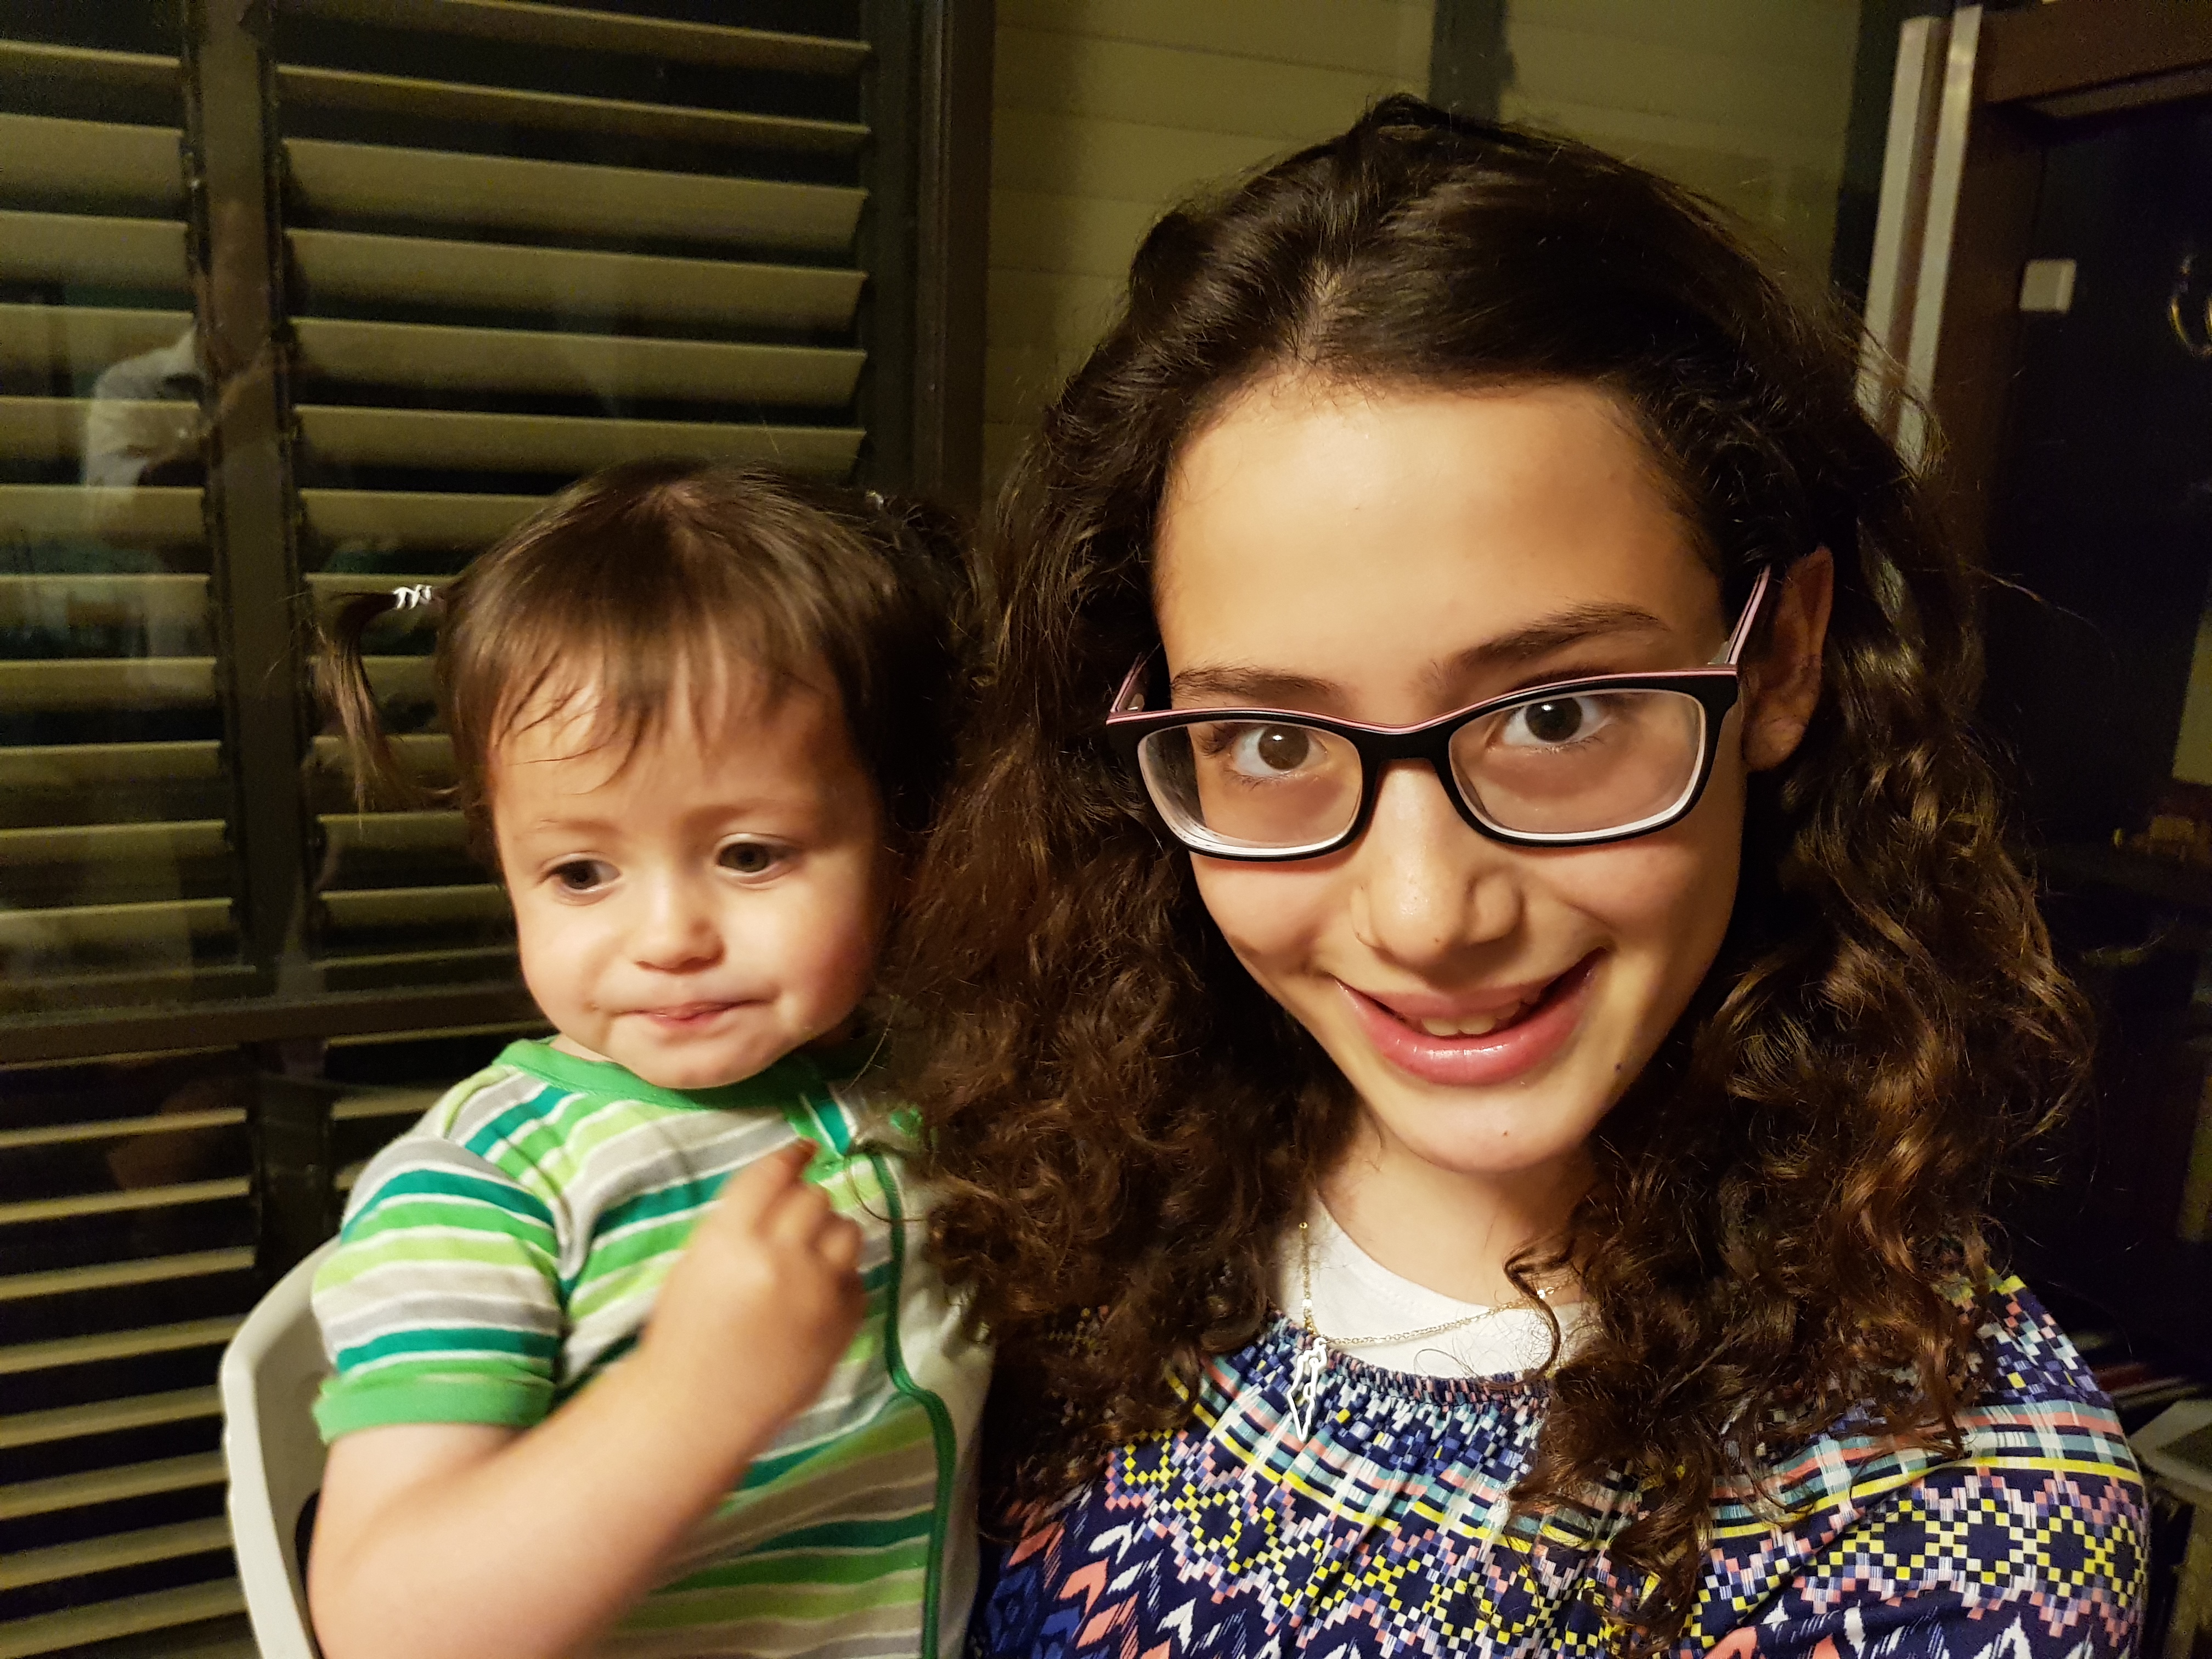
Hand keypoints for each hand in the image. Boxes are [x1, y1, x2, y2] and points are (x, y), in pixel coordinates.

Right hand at [634, 1141, 866, 1462]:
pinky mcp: (843, 1322)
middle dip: (806, 1205)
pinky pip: (858, 1278)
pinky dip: (841, 1280)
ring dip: (831, 1235)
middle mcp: (779, 1256)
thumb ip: (739, 1224)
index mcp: (730, 1238)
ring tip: (811, 1257)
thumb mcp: (697, 1263)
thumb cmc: (684, 1336)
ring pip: (847, 1230)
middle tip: (795, 1223)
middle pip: (815, 1198)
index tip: (805, 1149)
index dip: (792, 1156)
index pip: (773, 1175)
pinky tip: (816, 1297)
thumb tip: (786, 1188)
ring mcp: (817, 1290)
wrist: (696, 1409)